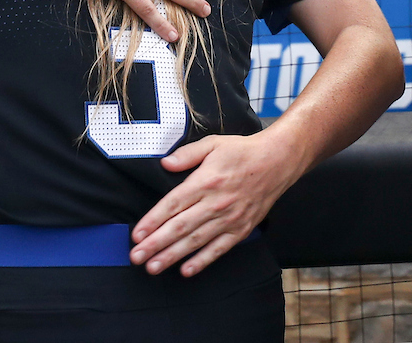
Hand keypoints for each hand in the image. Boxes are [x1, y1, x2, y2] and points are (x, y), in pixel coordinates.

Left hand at [130, 133, 307, 276]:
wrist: (278, 162)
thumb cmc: (242, 152)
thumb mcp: (212, 144)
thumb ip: (186, 155)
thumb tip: (165, 164)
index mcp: (204, 182)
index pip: (172, 205)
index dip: (153, 221)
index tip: (137, 234)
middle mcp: (215, 203)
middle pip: (180, 227)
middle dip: (156, 244)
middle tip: (136, 257)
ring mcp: (229, 219)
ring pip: (196, 241)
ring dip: (173, 256)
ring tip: (154, 267)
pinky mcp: (241, 229)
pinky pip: (219, 249)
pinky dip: (203, 261)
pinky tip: (187, 270)